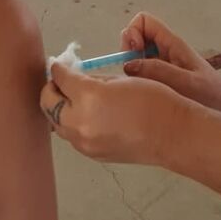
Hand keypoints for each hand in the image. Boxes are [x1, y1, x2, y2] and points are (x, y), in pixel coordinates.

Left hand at [40, 60, 186, 163]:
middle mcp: (79, 122)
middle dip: (51, 89)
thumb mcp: (121, 80)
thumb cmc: (154, 100)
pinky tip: (86, 115)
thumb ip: (94, 80)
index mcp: (88, 97)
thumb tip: (77, 79)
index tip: (58, 64)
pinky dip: (72, 123)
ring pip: (56, 123)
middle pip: (47, 103)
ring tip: (72, 98)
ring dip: (59, 108)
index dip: (57, 68)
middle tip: (60, 81)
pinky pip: (72, 136)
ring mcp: (83, 143)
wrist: (172, 134)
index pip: (60, 79)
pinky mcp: (91, 154)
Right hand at [120, 13, 220, 115]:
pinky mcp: (162, 78)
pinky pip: (141, 72)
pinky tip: (149, 95)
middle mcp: (165, 49)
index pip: (142, 21)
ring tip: (145, 87)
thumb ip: (158, 71)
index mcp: (172, 43)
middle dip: (128, 53)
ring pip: (135, 57)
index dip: (133, 34)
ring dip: (132, 70)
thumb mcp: (186, 83)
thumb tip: (128, 64)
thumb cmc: (211, 95)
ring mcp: (162, 63)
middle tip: (137, 75)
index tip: (136, 55)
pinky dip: (138, 81)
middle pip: (134, 37)